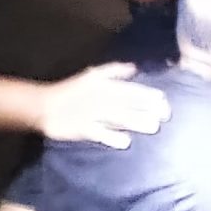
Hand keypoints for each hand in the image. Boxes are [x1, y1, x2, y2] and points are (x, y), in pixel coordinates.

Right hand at [37, 63, 170, 147]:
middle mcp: (100, 98)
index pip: (130, 89)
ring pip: (117, 117)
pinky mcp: (82, 128)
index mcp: (103, 85)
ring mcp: (91, 114)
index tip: (164, 100)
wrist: (44, 105)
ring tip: (153, 127)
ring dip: (135, 122)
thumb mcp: (93, 75)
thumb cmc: (72, 90)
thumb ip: (115, 70)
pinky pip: (99, 133)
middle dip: (147, 109)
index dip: (147, 94)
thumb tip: (135, 68)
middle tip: (166, 115)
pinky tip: (125, 142)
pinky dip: (111, 137)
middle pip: (127, 103)